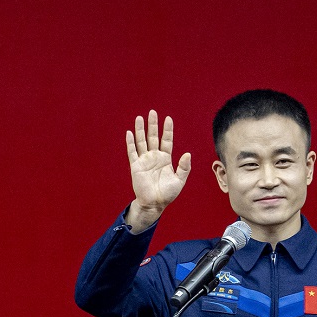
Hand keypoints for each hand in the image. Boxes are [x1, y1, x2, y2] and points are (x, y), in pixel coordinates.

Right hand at [124, 109, 190, 232]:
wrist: (154, 204)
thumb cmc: (168, 194)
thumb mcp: (180, 181)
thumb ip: (184, 167)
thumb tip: (187, 154)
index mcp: (166, 159)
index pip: (166, 140)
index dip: (167, 130)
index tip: (168, 118)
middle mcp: (154, 157)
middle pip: (153, 137)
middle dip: (153, 125)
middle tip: (152, 112)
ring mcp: (144, 160)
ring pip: (142, 141)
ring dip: (140, 130)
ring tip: (139, 118)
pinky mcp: (135, 166)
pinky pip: (132, 152)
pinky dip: (130, 142)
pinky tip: (129, 133)